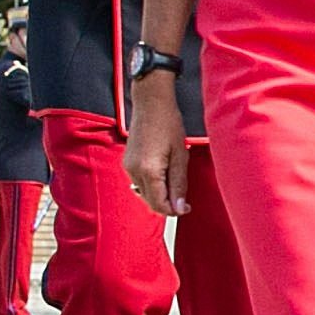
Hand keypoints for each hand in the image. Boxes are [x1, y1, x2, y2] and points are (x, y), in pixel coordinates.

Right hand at [124, 73, 189, 219]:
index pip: (159, 204)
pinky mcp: (128, 162)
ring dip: (160, 195)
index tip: (186, 207)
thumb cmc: (169, 124)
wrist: (151, 104)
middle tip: (184, 198)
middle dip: (167, 204)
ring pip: (144, 193)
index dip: (174, 210)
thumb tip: (178, 208)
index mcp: (148, 171)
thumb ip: (179, 184)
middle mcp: (133, 171)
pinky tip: (164, 175)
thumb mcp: (180, 156)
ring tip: (175, 181)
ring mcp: (128, 167)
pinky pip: (140, 182)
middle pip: (150, 202)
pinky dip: (152, 185)